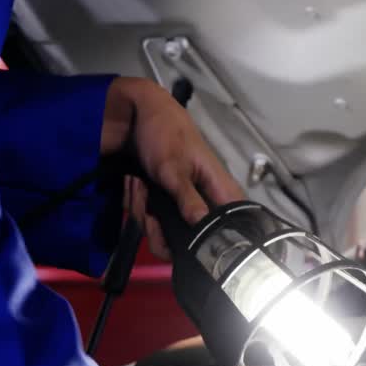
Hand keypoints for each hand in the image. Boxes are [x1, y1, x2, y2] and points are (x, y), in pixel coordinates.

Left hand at [103, 77, 244, 259]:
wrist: (135, 117)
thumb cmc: (165, 134)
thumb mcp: (173, 168)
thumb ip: (190, 200)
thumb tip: (205, 229)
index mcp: (219, 193)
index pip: (231, 231)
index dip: (214, 247)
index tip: (187, 246)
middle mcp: (203, 204)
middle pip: (188, 243)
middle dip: (159, 230)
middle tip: (147, 209)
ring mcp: (180, 206)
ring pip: (162, 233)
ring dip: (143, 211)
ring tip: (138, 185)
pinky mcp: (161, 205)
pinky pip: (148, 221)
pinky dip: (136, 204)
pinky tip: (134, 183)